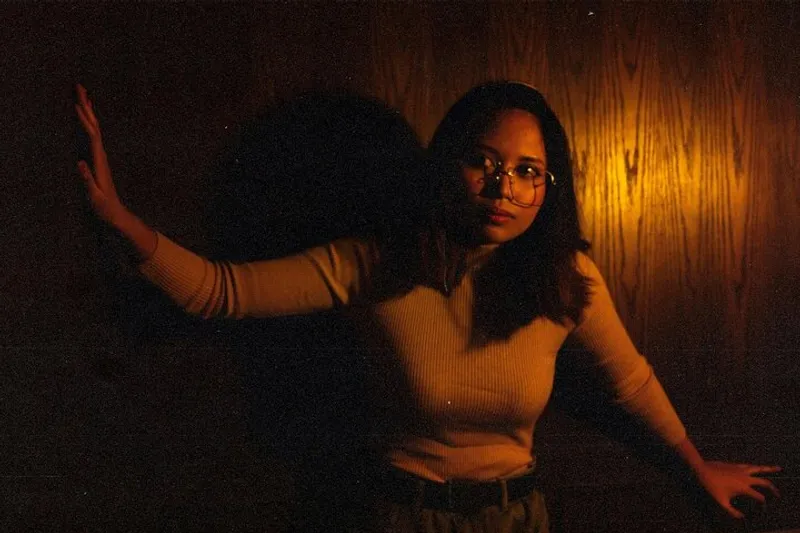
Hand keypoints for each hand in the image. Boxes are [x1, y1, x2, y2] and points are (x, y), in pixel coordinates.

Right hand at [75, 84, 125, 224]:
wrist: (116, 213)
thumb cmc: (105, 206)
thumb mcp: (95, 195)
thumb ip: (87, 179)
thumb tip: (79, 162)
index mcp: (100, 161)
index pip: (93, 136)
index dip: (86, 120)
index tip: (79, 105)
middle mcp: (102, 155)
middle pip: (95, 126)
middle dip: (87, 106)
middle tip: (80, 87)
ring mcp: (101, 156)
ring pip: (95, 128)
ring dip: (89, 111)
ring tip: (83, 94)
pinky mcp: (99, 159)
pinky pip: (94, 135)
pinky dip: (89, 123)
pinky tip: (87, 117)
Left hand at [696, 461, 780, 518]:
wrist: (703, 470)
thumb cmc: (712, 487)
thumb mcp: (721, 502)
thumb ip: (732, 511)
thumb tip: (742, 517)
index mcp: (744, 488)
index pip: (759, 496)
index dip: (763, 502)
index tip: (763, 507)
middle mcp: (746, 478)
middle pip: (764, 482)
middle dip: (772, 488)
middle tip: (778, 494)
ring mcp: (742, 470)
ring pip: (759, 468)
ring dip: (770, 469)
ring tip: (779, 468)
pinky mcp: (736, 465)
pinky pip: (750, 466)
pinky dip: (757, 467)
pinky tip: (759, 467)